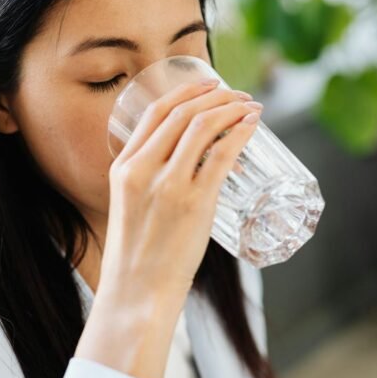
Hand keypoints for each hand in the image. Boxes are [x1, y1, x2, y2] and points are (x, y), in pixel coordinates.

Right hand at [101, 79, 261, 302]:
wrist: (137, 293)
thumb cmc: (139, 257)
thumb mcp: (131, 208)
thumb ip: (150, 183)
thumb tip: (190, 166)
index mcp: (123, 168)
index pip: (155, 113)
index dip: (187, 92)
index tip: (209, 84)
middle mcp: (143, 169)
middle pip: (183, 113)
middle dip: (215, 95)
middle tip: (238, 94)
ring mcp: (169, 185)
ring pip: (204, 127)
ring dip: (232, 109)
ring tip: (250, 106)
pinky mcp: (194, 203)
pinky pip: (222, 154)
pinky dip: (240, 133)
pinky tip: (252, 126)